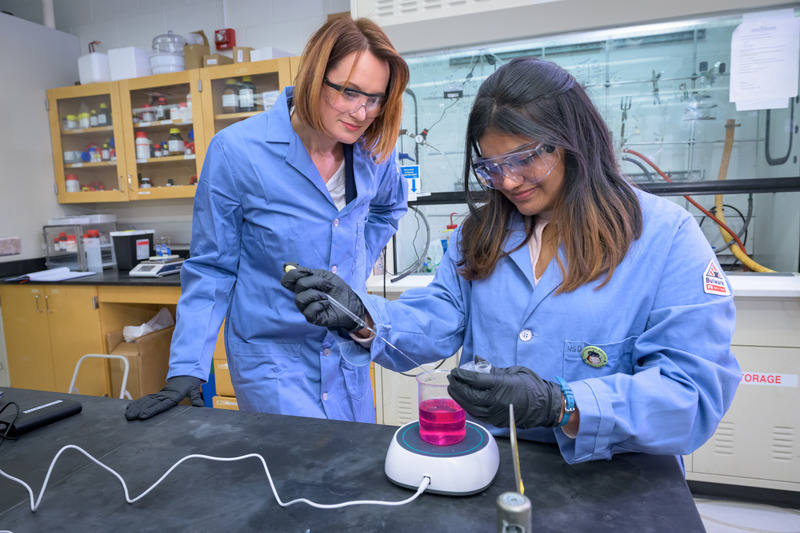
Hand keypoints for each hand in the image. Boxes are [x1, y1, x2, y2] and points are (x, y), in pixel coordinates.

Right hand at [124, 375, 203, 420]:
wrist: (186, 374)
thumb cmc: (190, 384)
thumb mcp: (194, 390)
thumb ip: (196, 398)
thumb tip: (201, 405)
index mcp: (172, 396)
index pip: (161, 405)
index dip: (152, 410)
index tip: (143, 416)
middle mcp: (163, 395)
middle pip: (150, 404)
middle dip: (139, 411)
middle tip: (129, 418)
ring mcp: (159, 395)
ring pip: (145, 401)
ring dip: (136, 408)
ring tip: (127, 415)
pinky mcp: (157, 395)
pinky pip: (146, 399)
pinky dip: (137, 403)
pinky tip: (129, 408)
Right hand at [280, 263, 365, 331]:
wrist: (351, 302)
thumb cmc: (338, 289)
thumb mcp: (325, 276)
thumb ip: (310, 273)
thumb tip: (292, 267)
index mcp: (303, 285)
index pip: (287, 280)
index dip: (294, 273)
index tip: (310, 272)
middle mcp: (301, 296)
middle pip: (297, 285)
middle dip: (315, 282)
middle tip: (328, 286)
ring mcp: (305, 307)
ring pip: (300, 299)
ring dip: (316, 294)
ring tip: (326, 296)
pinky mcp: (311, 317)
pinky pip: (308, 311)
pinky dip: (319, 305)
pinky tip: (326, 304)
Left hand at [447, 366, 561, 427]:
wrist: (545, 406)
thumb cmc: (532, 386)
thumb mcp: (513, 371)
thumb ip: (493, 370)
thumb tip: (477, 363)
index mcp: (502, 385)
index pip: (475, 380)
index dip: (462, 375)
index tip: (455, 371)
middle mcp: (496, 401)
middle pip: (469, 395)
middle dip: (457, 386)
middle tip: (451, 379)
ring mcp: (496, 413)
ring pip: (471, 407)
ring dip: (459, 398)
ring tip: (453, 389)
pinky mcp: (496, 421)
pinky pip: (477, 415)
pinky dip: (468, 407)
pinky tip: (464, 401)